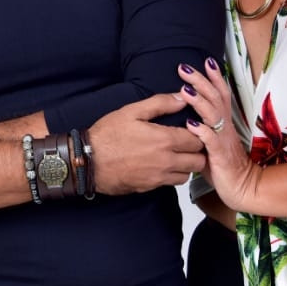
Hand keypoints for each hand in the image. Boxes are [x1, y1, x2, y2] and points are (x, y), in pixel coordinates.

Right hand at [86, 94, 205, 193]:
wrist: (87, 161)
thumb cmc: (106, 135)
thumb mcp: (132, 111)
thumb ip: (160, 103)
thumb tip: (181, 98)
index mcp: (164, 139)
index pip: (199, 139)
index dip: (199, 133)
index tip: (193, 129)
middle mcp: (166, 160)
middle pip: (199, 160)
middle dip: (198, 151)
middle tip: (189, 143)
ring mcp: (159, 177)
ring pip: (188, 175)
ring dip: (187, 165)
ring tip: (178, 155)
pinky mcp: (150, 187)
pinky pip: (173, 184)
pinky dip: (174, 175)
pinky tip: (164, 165)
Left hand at [176, 59, 260, 209]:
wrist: (242, 188)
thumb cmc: (224, 166)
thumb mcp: (212, 142)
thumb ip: (203, 128)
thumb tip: (187, 114)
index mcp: (224, 123)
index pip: (221, 94)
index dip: (214, 78)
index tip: (205, 61)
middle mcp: (226, 127)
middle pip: (215, 98)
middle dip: (201, 81)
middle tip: (185, 68)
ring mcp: (224, 140)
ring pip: (213, 115)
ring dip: (199, 101)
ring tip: (185, 90)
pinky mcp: (220, 155)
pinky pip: (211, 141)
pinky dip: (201, 131)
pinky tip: (190, 124)